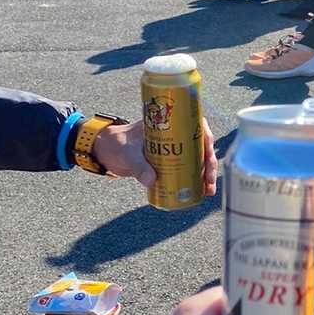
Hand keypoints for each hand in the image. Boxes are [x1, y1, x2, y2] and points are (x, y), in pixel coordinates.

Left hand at [92, 116, 218, 196]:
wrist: (104, 150)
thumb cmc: (115, 144)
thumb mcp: (126, 154)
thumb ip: (138, 167)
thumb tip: (152, 181)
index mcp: (168, 122)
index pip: (195, 125)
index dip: (206, 139)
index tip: (208, 155)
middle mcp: (175, 134)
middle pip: (200, 145)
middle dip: (209, 163)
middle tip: (209, 181)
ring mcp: (173, 147)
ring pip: (197, 158)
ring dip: (205, 174)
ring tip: (207, 191)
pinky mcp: (168, 161)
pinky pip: (187, 168)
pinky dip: (195, 179)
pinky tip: (200, 191)